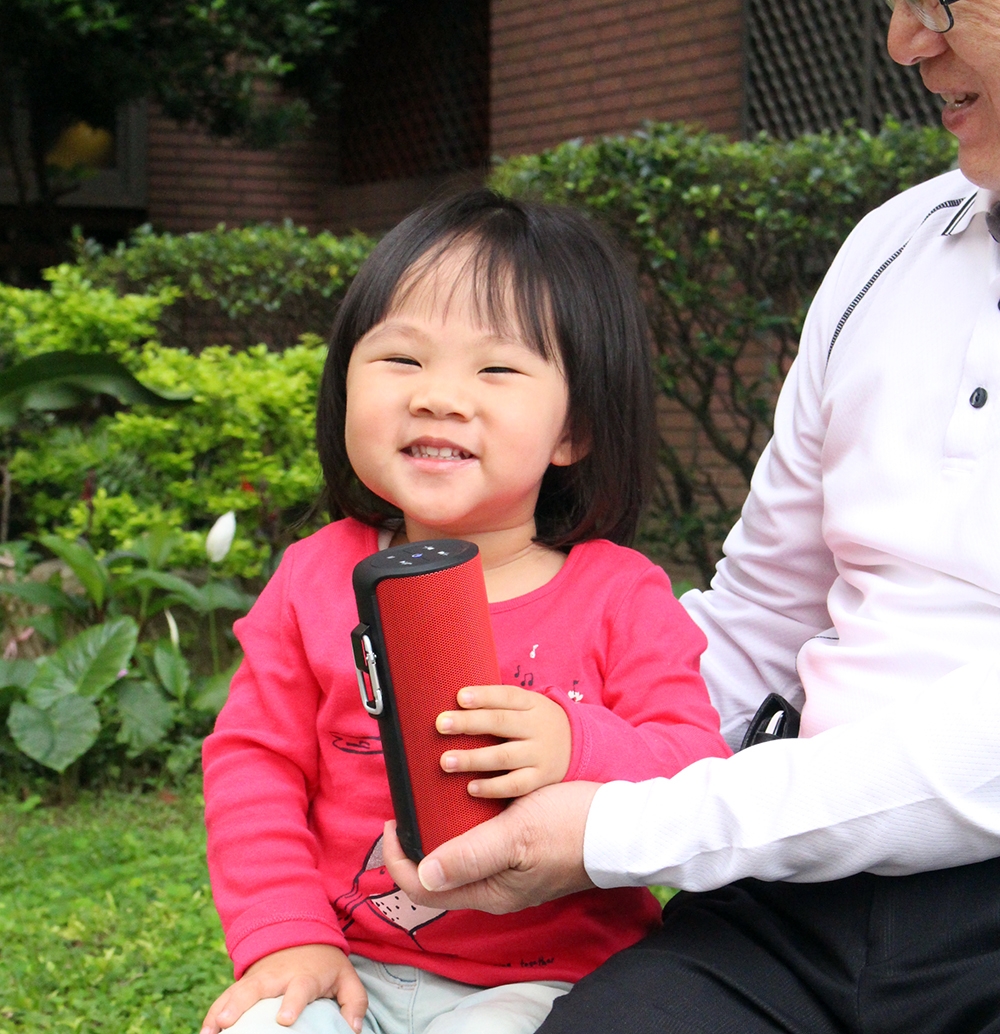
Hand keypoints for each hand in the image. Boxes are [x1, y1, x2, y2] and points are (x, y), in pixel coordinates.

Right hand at [200, 944, 366, 1033]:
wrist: (302, 935)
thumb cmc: (325, 966)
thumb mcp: (347, 977)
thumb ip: (354, 1003)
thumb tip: (353, 1030)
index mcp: (305, 975)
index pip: (299, 988)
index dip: (292, 1002)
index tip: (285, 1019)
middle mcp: (278, 976)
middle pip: (257, 988)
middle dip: (241, 1003)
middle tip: (228, 1021)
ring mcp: (258, 979)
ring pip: (236, 992)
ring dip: (221, 1009)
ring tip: (209, 1031)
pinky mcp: (245, 984)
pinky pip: (226, 998)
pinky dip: (213, 1013)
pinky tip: (204, 1033)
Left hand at [383, 780, 599, 913]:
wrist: (622, 824)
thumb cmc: (571, 827)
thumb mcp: (516, 836)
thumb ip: (469, 854)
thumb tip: (423, 874)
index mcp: (490, 892)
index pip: (423, 889)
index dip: (398, 860)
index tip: (393, 822)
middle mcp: (496, 888)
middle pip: (437, 876)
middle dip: (414, 846)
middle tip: (406, 809)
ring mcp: (510, 873)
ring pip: (458, 860)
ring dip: (437, 835)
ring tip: (428, 801)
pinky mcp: (523, 855)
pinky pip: (479, 846)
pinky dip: (462, 828)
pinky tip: (464, 800)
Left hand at [437, 684, 570, 797]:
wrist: (578, 746)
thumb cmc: (535, 723)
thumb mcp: (527, 706)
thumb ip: (498, 704)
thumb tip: (455, 702)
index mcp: (532, 704)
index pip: (506, 696)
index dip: (484, 696)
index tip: (459, 696)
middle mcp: (537, 727)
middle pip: (501, 723)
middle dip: (469, 723)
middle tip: (441, 724)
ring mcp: (540, 754)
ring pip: (504, 756)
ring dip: (473, 759)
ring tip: (445, 761)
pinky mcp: (541, 779)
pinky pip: (515, 785)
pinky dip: (492, 787)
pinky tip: (470, 788)